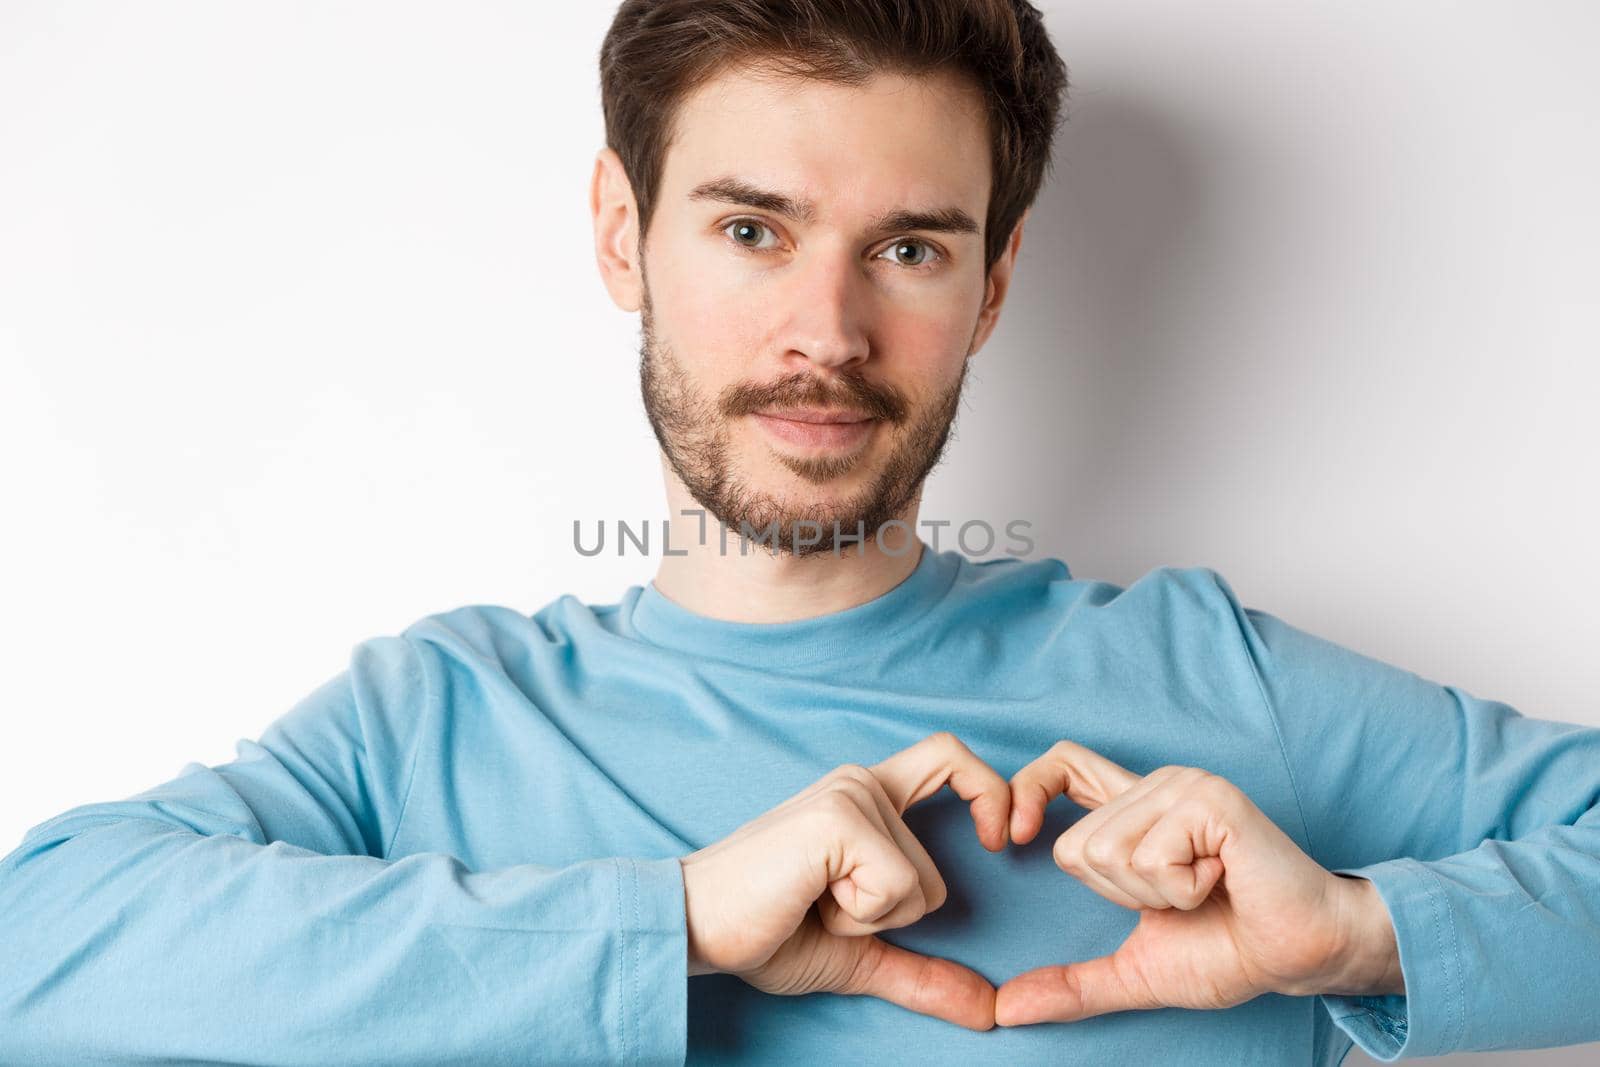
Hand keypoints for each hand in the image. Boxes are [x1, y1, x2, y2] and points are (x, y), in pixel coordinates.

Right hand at [679, 732, 1011, 1030]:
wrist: (693, 927)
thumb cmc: (763, 929)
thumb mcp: (857, 953)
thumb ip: (922, 973)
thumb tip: (989, 1009)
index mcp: (866, 796)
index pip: (950, 757)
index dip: (991, 792)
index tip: (1000, 842)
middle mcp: (860, 782)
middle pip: (939, 873)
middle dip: (889, 918)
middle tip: (821, 905)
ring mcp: (850, 795)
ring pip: (920, 887)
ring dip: (867, 918)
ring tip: (808, 899)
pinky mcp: (837, 819)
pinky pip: (896, 888)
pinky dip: (856, 915)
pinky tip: (806, 896)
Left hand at [995, 739, 1402, 1025]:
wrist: (1301, 955)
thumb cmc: (1230, 949)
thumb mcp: (1136, 969)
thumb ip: (1074, 984)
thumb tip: (1008, 1008)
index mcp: (1134, 810)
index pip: (1061, 764)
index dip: (1027, 791)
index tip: (1013, 839)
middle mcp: (1155, 786)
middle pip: (1075, 846)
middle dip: (1121, 896)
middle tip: (1181, 896)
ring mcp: (1184, 786)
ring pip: (1107, 852)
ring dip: (1156, 895)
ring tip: (1205, 888)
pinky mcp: (1210, 800)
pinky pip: (1151, 858)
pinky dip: (1183, 891)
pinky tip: (1223, 880)